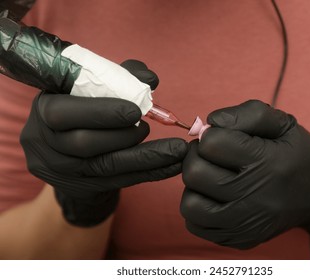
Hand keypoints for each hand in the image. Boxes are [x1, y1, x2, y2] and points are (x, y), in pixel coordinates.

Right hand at [20, 60, 187, 226]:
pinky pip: (121, 181)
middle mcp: (47, 144)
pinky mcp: (84, 186)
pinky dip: (152, 173)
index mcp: (43, 111)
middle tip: (147, 126)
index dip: (101, 112)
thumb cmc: (82, 107)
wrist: (67, 147)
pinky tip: (174, 165)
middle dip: (124, 135)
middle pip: (85, 143)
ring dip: (145, 156)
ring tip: (173, 148)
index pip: (62, 114)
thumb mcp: (91, 86)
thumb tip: (151, 79)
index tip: (135, 110)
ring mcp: (63, 170)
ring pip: (105, 166)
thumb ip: (120, 76)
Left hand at [180, 100, 309, 250]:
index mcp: (267, 163)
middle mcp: (255, 198)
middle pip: (195, 173)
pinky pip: (195, 223)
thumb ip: (248, 113)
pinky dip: (199, 206)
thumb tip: (210, 122)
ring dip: (196, 185)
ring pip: (190, 203)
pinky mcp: (238, 240)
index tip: (223, 138)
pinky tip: (216, 196)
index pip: (212, 143)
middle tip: (214, 155)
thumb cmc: (295, 154)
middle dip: (198, 157)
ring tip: (214, 177)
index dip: (211, 134)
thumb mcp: (282, 123)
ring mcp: (245, 224)